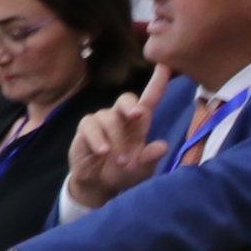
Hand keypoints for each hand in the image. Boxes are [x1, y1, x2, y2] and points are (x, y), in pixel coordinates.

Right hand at [67, 86, 161, 207]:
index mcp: (139, 123)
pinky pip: (90, 126)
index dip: (157, 82)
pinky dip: (98, 139)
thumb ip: (150, 158)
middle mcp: (121, 117)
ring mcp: (101, 121)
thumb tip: (162, 146)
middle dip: (131, 105)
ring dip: (116, 139)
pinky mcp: (85, 129)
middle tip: (139, 116)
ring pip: (109, 118)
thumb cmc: (124, 172)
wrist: (99, 185)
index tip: (165, 65)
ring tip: (120, 161)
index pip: (149, 98)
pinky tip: (103, 152)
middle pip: (125, 99)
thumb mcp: (141, 169)